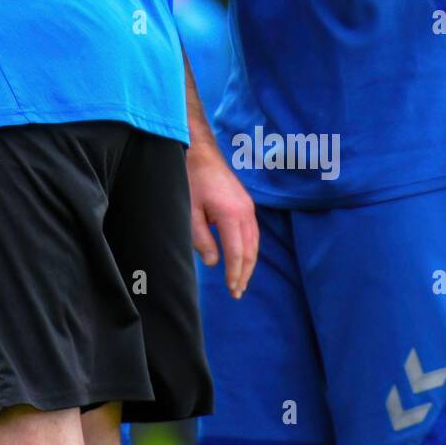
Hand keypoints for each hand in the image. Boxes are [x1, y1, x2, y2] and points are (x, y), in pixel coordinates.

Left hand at [187, 151, 258, 299]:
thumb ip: (202, 238)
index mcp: (230, 214)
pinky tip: (243, 258)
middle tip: (237, 292)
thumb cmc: (191, 179)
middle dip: (244, 273)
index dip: (234, 274)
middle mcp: (245, 212)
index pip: (237, 253)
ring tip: (241, 281)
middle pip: (250, 251)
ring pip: (255, 243)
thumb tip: (214, 262)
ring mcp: (248, 207)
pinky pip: (253, 232)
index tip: (232, 290)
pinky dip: (250, 249)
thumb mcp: (190, 211)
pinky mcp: (247, 204)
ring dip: (249, 263)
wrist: (200, 152)